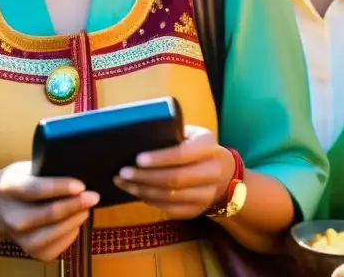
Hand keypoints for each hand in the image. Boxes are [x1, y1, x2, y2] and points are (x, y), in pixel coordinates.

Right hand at [0, 161, 98, 261]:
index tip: (81, 185)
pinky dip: (72, 230)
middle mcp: (12, 217)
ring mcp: (21, 238)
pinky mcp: (33, 252)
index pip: (36, 189)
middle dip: (76, 205)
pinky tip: (74, 219)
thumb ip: (46, 171)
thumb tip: (78, 170)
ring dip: (77, 218)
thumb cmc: (18, 183)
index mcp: (9, 189)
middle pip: (50, 214)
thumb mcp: (25, 169)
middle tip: (94, 196)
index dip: (61, 187)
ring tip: (87, 206)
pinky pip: (61, 244)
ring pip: (57, 232)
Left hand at [113, 125, 233, 219]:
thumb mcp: (187, 132)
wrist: (220, 170)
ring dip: (143, 191)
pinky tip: (135, 192)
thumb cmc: (193, 145)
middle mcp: (213, 171)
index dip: (160, 158)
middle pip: (176, 179)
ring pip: (171, 196)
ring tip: (123, 183)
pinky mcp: (197, 210)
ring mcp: (207, 194)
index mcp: (208, 144)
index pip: (183, 154)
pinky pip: (170, 209)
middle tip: (123, 173)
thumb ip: (169, 134)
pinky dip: (150, 201)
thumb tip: (135, 140)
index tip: (138, 159)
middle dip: (146, 177)